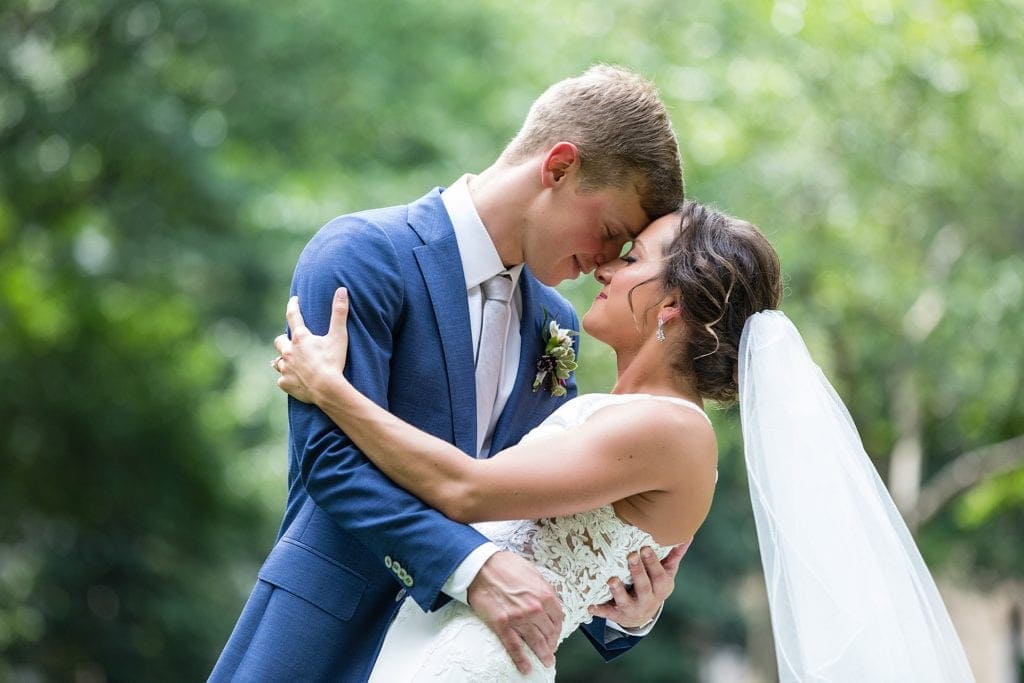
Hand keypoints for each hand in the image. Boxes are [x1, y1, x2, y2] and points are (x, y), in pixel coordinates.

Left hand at [272, 287, 350, 402]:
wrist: (327, 389)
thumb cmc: (333, 362)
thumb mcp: (338, 336)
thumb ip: (339, 312)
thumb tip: (342, 290)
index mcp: (300, 338)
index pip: (293, 316)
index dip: (293, 306)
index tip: (294, 300)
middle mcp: (288, 352)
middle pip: (279, 341)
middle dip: (284, 339)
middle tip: (291, 340)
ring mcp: (285, 369)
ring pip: (278, 361)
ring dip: (283, 360)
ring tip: (290, 361)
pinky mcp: (285, 384)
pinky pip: (282, 379)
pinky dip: (287, 378)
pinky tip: (294, 379)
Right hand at [467, 551, 562, 674]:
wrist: (480, 567)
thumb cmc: (504, 565)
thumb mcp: (532, 571)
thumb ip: (543, 587)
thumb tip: (550, 599)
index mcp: (544, 594)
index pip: (558, 618)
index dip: (558, 628)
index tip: (555, 633)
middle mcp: (535, 609)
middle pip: (550, 633)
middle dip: (552, 643)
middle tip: (551, 649)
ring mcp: (519, 619)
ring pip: (536, 643)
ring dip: (543, 655)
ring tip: (546, 662)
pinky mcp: (502, 626)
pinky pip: (515, 648)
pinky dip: (521, 660)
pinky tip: (526, 668)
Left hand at [588, 541, 689, 628]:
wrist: (642, 616)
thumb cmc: (654, 586)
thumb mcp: (666, 572)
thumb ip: (674, 555)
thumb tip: (686, 534)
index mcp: (661, 588)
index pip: (660, 576)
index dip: (653, 563)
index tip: (645, 548)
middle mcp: (648, 600)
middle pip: (644, 587)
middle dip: (638, 572)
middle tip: (631, 555)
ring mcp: (632, 609)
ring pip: (625, 601)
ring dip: (618, 591)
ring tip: (612, 579)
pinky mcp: (618, 615)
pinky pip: (608, 613)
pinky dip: (599, 610)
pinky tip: (590, 606)